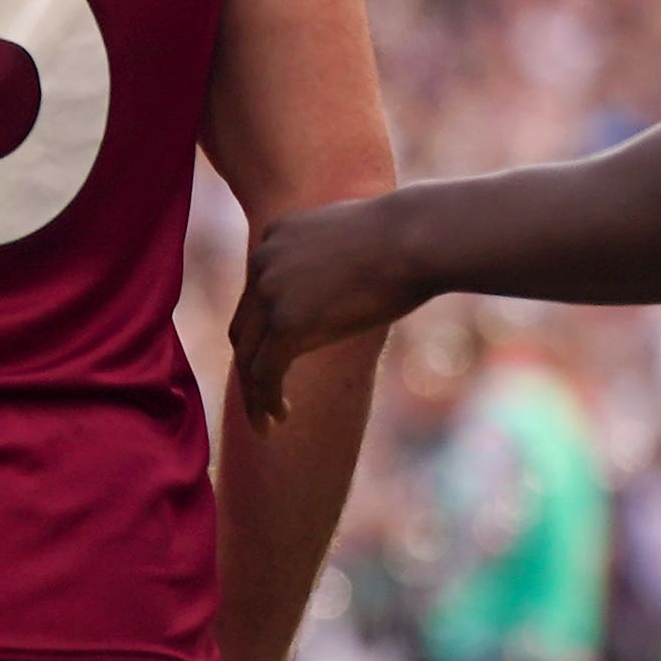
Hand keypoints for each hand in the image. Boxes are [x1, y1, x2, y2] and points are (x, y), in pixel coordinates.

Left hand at [230, 194, 427, 425]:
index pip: (255, 295)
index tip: (273, 362)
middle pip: (243, 327)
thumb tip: (338, 283)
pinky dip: (266, 401)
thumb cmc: (407, 239)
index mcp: (275, 236)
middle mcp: (262, 260)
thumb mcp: (352, 239)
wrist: (418, 238)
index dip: (260, 335)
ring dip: (253, 394)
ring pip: (247, 356)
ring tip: (265, 424)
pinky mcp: (287, 323)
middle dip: (249, 368)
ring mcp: (271, 291)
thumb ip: (330, 259)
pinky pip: (264, 373)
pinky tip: (280, 418)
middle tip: (259, 400)